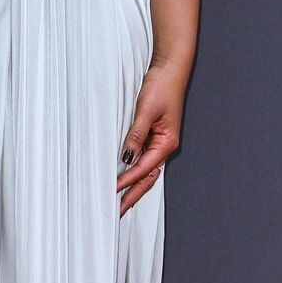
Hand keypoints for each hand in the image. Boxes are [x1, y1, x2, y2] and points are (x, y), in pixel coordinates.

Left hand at [116, 60, 187, 214]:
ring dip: (134, 186)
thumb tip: (126, 158)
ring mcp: (159, 142)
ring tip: (120, 202)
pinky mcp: (153, 135)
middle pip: (147, 178)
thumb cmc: (162, 87)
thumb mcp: (146, 111)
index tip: (112, 192)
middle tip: (118, 212)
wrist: (169, 70)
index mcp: (166, 143)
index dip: (128, 182)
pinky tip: (124, 177)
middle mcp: (164, 146)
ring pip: (146, 171)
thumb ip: (135, 135)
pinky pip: (142, 159)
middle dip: (133, 195)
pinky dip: (134, 171)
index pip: (144, 169)